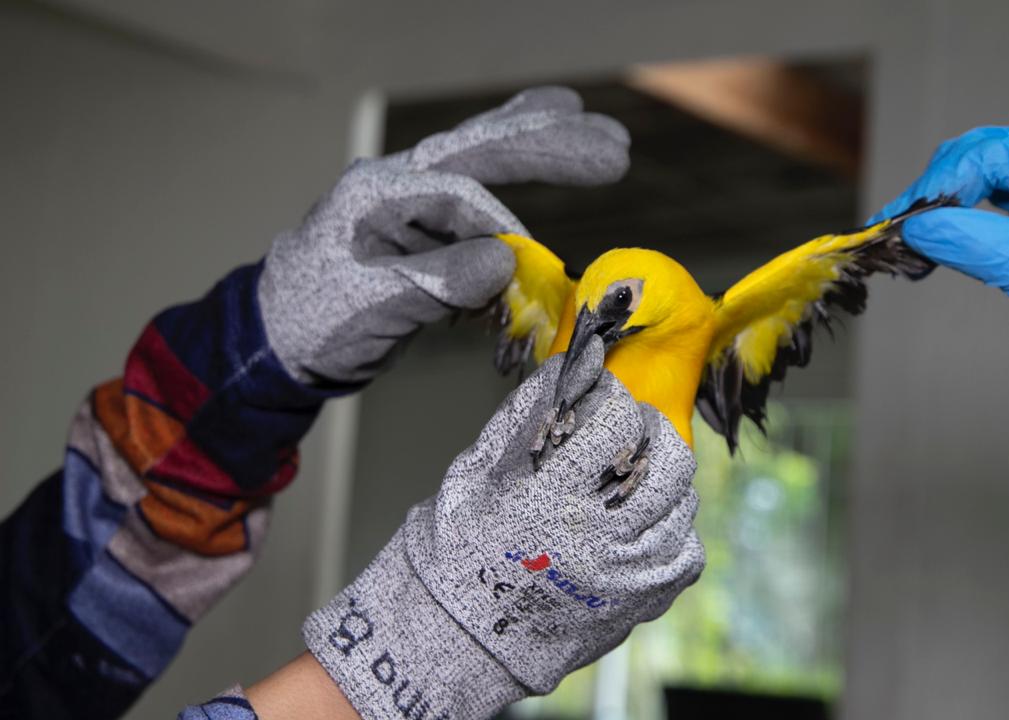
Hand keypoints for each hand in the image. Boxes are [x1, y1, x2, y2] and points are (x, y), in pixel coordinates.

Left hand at [259, 86, 629, 384]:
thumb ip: (435, 282)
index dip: (503, 233)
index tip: (530, 272)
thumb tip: (504, 262)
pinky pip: (477, 198)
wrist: (277, 345)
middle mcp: (397, 185)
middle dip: (546, 144)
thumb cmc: (311, 323)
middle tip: (612, 144)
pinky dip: (512, 179)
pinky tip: (543, 149)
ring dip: (534, 145)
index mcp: (378, 192)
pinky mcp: (421, 231)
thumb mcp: (371, 306)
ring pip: (480, 162)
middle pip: (481, 151)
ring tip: (584, 121)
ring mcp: (410, 204)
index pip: (460, 197)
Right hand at [300, 338, 703, 718]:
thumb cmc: (455, 547)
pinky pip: (686, 555)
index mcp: (547, 499)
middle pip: (668, 463)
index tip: (602, 397)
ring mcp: (624, 577)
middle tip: (632, 429)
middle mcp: (595, 539)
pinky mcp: (638, 605)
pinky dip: (673, 532)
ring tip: (635, 478)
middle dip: (654, 431)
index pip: (616, 423)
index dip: (613, 398)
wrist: (455, 638)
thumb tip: (570, 364)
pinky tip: (644, 526)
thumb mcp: (473, 472)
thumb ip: (524, 415)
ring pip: (682, 505)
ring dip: (664, 480)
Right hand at [871, 125, 1008, 387]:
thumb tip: (915, 226)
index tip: (905, 219)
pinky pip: (980, 204)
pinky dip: (951, 220)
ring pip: (974, 177)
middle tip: (897, 227)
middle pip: (978, 155)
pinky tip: (931, 241)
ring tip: (908, 237)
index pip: (993, 153)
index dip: (942, 183)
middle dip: (935, 189)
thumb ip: (977, 244)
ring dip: (939, 204)